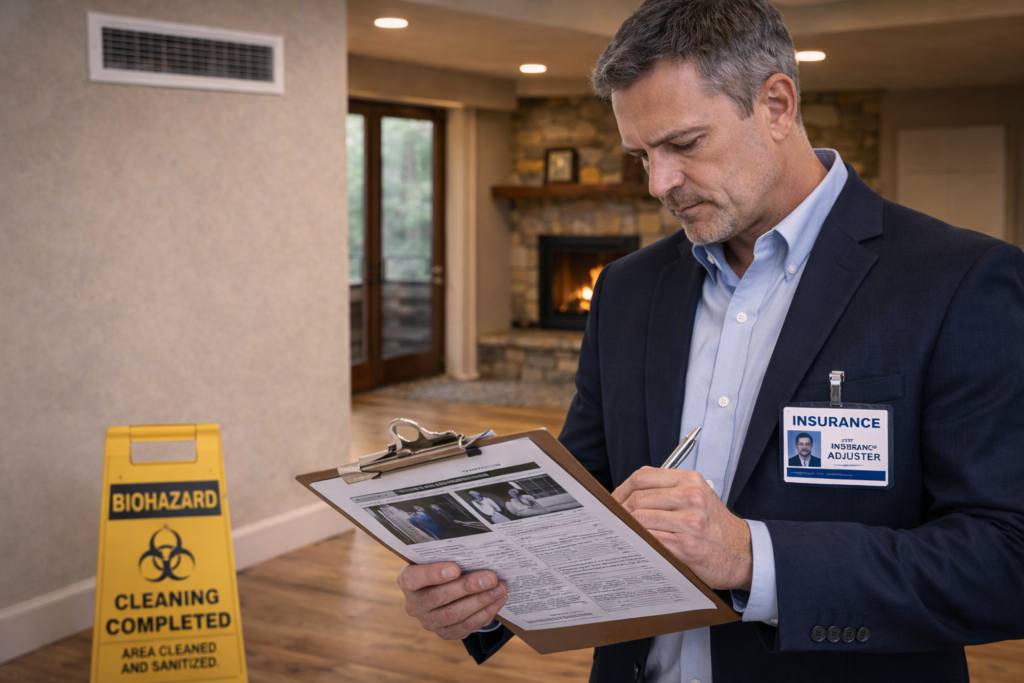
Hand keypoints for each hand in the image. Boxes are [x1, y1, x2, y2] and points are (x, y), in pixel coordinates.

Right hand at [397, 562, 507, 639]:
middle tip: (491, 577)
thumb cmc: (441, 566)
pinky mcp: (445, 633)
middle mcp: (414, 604)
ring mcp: (429, 621)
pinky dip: (485, 613)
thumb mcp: (437, 558)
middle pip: (440, 597)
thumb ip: (449, 555)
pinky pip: (466, 626)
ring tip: (500, 588)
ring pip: (455, 614)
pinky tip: (498, 601)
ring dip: (481, 601)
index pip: (415, 578)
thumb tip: (476, 550)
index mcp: (407, 580)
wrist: (440, 588)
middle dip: (468, 586)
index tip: (456, 568)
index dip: (434, 574)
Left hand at [612, 467, 752, 590]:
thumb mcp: (697, 496)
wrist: (744, 553)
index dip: (621, 489)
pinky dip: (636, 541)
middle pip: (638, 497)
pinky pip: (649, 540)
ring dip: (625, 527)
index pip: (643, 477)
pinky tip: (634, 543)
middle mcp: (690, 497)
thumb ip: (666, 490)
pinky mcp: (685, 546)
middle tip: (612, 519)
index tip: (613, 500)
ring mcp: (689, 522)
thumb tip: (627, 495)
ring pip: (639, 519)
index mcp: (690, 480)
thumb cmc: (714, 526)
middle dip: (618, 510)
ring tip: (620, 532)